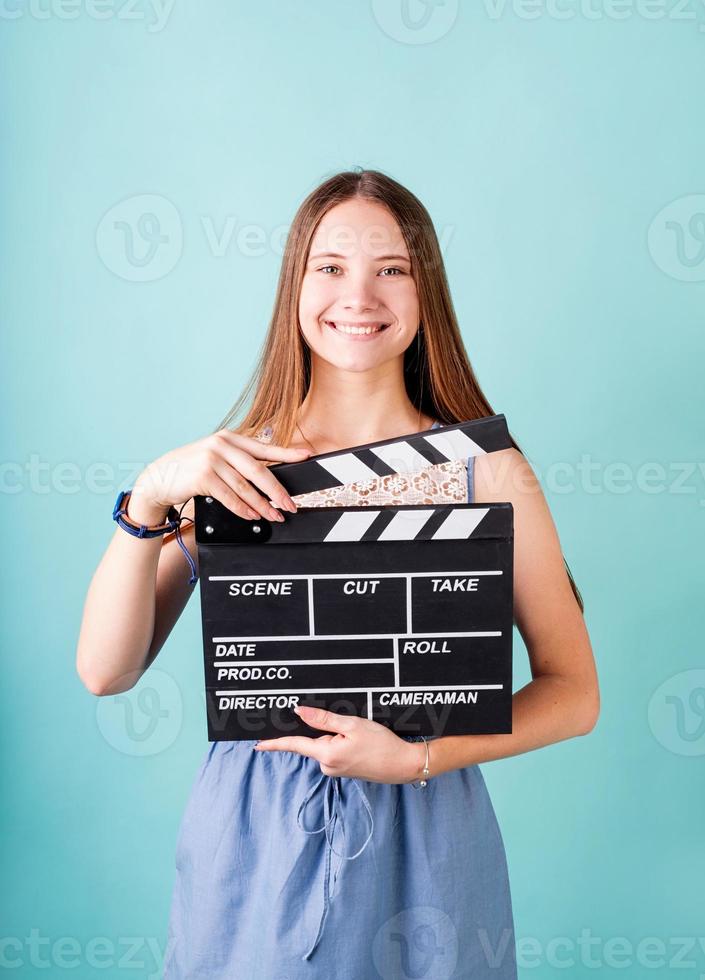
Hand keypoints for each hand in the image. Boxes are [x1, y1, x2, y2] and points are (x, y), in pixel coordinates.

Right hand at [131, 428, 311, 523]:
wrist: (160, 477)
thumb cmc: (191, 469)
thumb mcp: (217, 458)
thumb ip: (240, 463)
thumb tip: (269, 481)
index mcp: (230, 438)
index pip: (265, 447)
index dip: (288, 453)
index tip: (306, 456)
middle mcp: (222, 445)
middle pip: (259, 470)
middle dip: (277, 491)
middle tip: (290, 505)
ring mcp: (212, 459)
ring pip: (245, 486)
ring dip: (262, 504)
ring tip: (274, 515)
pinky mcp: (203, 476)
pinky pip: (230, 496)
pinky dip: (244, 508)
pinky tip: (253, 515)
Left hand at [254, 705, 423, 783]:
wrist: (403, 764)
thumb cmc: (381, 743)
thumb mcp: (352, 725)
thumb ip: (323, 719)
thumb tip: (299, 712)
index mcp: (326, 755)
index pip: (295, 745)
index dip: (275, 744)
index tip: (258, 745)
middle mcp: (327, 766)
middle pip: (315, 741)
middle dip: (327, 729)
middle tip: (351, 728)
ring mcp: (336, 770)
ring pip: (327, 745)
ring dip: (338, 735)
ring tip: (361, 735)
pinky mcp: (344, 770)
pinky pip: (335, 751)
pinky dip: (343, 742)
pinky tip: (360, 741)